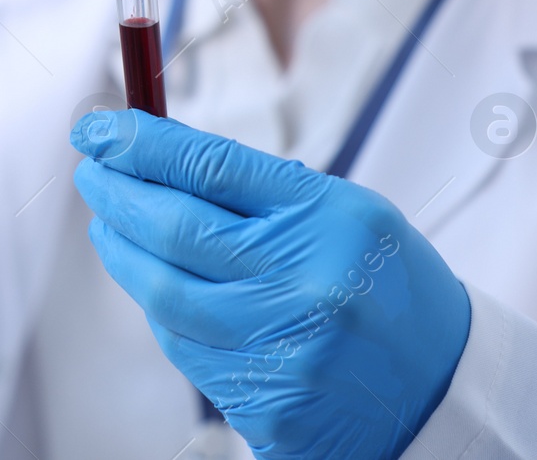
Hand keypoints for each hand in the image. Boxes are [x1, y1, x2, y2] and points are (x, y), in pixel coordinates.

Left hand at [70, 110, 470, 459]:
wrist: (444, 390)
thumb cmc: (385, 285)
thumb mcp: (344, 212)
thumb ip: (254, 186)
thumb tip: (153, 155)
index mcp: (330, 222)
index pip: (208, 167)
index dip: (140, 143)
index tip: (99, 129)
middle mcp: (305, 287)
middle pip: (172, 228)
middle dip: (116, 193)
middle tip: (91, 170)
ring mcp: (283, 353)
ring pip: (162, 294)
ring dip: (122, 252)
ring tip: (108, 223)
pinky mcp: (265, 407)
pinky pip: (183, 349)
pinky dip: (158, 309)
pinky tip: (152, 283)